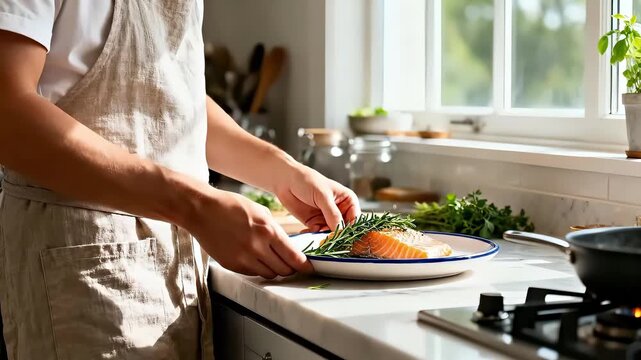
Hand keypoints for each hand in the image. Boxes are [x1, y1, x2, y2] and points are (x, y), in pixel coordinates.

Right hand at [187, 190, 312, 278]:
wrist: (202, 210)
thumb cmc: (230, 206)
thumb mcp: (260, 211)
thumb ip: (274, 229)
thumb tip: (286, 243)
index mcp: (268, 230)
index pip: (294, 257)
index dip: (304, 265)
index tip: (308, 268)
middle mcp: (258, 247)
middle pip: (284, 269)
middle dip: (291, 268)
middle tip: (292, 265)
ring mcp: (244, 258)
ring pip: (270, 274)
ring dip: (275, 270)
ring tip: (272, 261)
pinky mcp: (233, 265)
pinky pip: (253, 273)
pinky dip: (258, 269)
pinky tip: (256, 259)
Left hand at [275, 166, 359, 231]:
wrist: (285, 180)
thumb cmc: (307, 181)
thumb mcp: (322, 196)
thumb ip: (332, 214)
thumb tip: (340, 231)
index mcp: (348, 201)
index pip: (355, 220)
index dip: (351, 230)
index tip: (343, 237)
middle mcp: (340, 211)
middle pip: (344, 230)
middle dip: (337, 236)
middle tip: (329, 240)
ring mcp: (328, 219)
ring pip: (331, 235)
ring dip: (325, 238)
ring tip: (317, 237)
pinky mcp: (315, 224)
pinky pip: (318, 235)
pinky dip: (314, 237)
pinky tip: (306, 232)